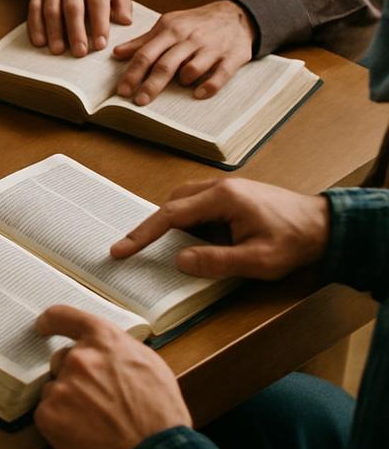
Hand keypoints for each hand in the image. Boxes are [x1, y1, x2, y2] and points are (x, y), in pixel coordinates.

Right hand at [29, 0, 132, 55]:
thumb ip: (120, 0)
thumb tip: (126, 21)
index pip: (97, 1)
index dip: (99, 23)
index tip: (101, 44)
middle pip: (72, 7)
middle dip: (75, 31)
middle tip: (80, 52)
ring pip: (51, 9)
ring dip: (54, 32)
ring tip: (59, 51)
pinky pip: (34, 9)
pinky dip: (35, 27)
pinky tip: (40, 42)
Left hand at [33, 306, 190, 448]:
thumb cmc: (160, 413)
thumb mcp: (149, 364)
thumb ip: (118, 349)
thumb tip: (102, 349)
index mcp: (103, 340)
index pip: (63, 316)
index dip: (51, 321)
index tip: (43, 325)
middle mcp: (79, 358)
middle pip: (62, 359)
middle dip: (74, 375)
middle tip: (98, 399)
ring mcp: (62, 387)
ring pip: (55, 388)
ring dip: (69, 400)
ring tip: (96, 421)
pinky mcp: (49, 415)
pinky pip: (47, 412)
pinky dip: (60, 422)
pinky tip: (84, 433)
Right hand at [110, 178, 329, 279]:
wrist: (327, 225)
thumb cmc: (296, 241)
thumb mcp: (257, 261)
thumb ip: (216, 261)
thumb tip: (179, 261)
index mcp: (222, 199)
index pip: (170, 215)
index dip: (142, 234)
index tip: (120, 250)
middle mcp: (220, 187)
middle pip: (172, 204)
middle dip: (155, 228)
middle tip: (138, 251)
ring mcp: (227, 188)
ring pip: (184, 202)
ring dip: (175, 225)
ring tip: (176, 250)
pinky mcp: (233, 195)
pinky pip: (199, 205)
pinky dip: (190, 222)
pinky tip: (198, 241)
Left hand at [112, 0, 255, 104]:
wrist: (236, 15)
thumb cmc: (195, 24)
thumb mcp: (168, 25)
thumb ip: (143, 41)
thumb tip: (116, 53)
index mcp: (171, 29)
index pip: (146, 53)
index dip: (133, 73)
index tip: (122, 91)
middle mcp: (190, 38)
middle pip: (166, 64)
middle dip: (151, 85)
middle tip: (139, 101)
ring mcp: (211, 47)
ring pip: (192, 68)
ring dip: (183, 81)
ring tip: (181, 85)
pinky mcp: (232, 56)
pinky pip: (221, 75)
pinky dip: (210, 86)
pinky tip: (198, 94)